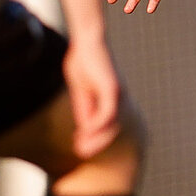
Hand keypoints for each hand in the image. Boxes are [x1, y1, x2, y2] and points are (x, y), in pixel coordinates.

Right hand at [62, 37, 121, 158]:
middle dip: (96, 143)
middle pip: (111, 129)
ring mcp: (117, 94)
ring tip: (82, 149)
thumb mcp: (81, 91)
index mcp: (110, 100)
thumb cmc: (84, 62)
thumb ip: (85, 108)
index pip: (106, 126)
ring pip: (111, 124)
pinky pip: (108, 113)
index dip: (94, 139)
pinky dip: (97, 124)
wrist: (88, 41)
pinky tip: (84, 131)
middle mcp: (117, 99)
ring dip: (97, 139)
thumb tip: (85, 129)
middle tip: (81, 154)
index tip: (79, 147)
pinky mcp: (113, 88)